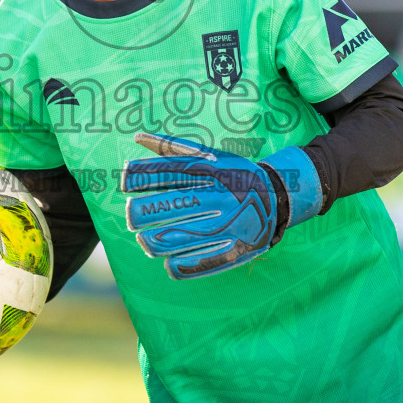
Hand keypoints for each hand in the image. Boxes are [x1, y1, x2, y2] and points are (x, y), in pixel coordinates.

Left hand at [121, 132, 323, 279]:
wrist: (278, 198)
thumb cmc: (234, 174)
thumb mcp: (209, 154)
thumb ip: (172, 147)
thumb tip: (136, 137)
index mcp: (211, 171)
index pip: (168, 171)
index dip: (140, 177)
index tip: (124, 182)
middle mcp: (218, 196)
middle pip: (171, 206)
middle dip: (142, 213)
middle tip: (131, 215)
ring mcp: (227, 224)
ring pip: (180, 238)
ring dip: (153, 241)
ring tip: (144, 240)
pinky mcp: (233, 250)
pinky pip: (198, 263)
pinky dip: (177, 265)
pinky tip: (167, 261)